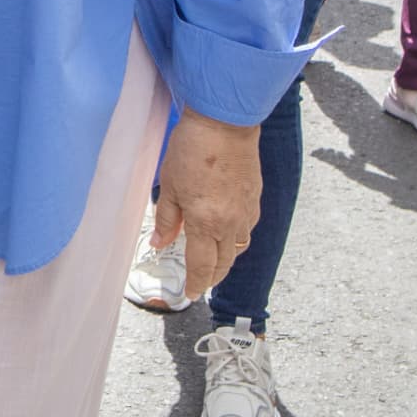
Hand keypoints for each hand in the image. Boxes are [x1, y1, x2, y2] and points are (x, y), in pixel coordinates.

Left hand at [152, 107, 261, 299]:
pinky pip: (247, 228)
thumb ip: (167, 218)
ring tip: (211, 262)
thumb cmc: (192, 149)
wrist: (226, 123)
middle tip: (200, 283)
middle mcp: (232, 223)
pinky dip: (235, 239)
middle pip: (224, 263)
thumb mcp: (169, 185)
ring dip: (225, 260)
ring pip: (238, 248)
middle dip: (211, 277)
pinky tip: (225, 233)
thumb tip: (161, 244)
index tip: (190, 293)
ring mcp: (247, 211)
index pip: (202, 266)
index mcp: (207, 223)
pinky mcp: (255, 198)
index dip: (196, 283)